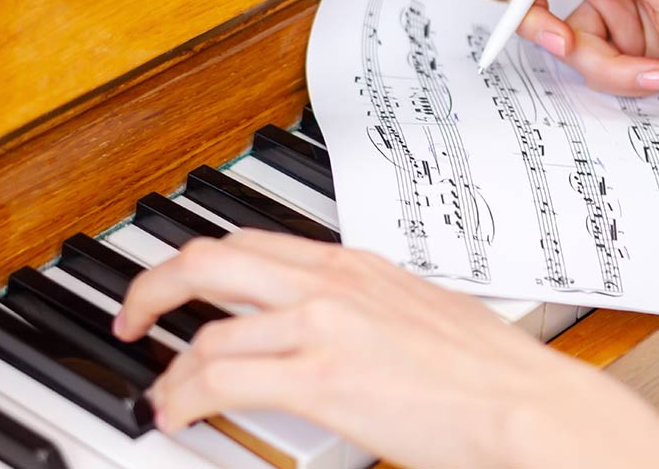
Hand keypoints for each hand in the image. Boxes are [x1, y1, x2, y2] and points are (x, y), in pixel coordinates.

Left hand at [113, 230, 658, 467]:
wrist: (525, 403)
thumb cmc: (488, 369)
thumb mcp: (418, 311)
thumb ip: (363, 307)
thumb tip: (328, 326)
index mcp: (352, 264)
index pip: (249, 242)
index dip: (196, 263)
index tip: (176, 286)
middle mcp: (329, 283)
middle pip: (207, 260)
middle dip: (152, 288)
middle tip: (133, 319)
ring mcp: (322, 326)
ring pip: (207, 329)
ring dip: (168, 369)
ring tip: (161, 395)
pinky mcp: (321, 378)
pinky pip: (221, 381)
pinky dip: (183, 398)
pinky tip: (178, 415)